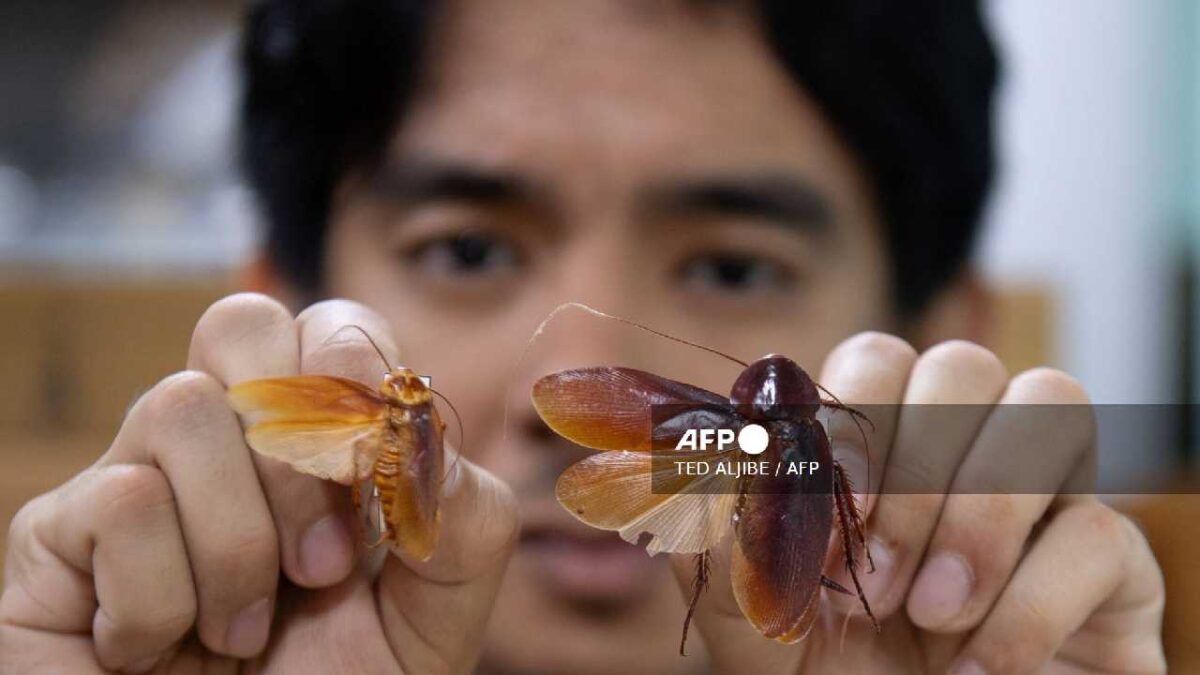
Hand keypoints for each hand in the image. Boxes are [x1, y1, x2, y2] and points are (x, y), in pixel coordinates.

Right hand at [0, 293, 518, 673]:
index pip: (332, 329)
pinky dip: (162, 599)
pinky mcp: (57, 536)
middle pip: (241, 321)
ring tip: (242, 633)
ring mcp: (138, 476)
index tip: (377, 492)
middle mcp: (224, 444)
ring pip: (179, 406)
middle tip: (320, 566)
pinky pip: (119, 502)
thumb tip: (418, 427)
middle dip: (295, 449)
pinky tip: (161, 648)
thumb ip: (463, 518)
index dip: (357, 383)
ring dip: (236, 547)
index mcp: (317, 443)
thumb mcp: (434, 616)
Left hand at [673, 333, 1165, 673]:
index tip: (828, 512)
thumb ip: (722, 546)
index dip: (852, 421)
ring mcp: (1044, 498)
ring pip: (1046, 405)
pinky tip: (979, 667)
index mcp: (879, 453)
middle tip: (878, 577)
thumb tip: (684, 468)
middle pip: (962, 365)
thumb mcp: (761, 628)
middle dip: (915, 470)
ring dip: (980, 515)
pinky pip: (1098, 531)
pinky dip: (1030, 604)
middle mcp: (963, 455)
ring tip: (932, 614)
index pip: (874, 362)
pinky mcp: (1113, 562)